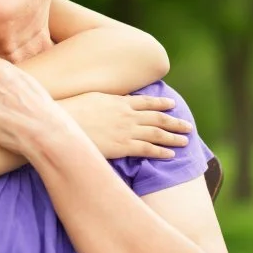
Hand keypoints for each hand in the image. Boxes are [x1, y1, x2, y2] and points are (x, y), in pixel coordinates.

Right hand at [59, 92, 191, 158]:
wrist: (64, 123)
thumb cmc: (73, 109)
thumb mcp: (93, 97)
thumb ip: (108, 100)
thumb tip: (114, 101)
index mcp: (120, 101)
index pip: (146, 102)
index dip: (161, 103)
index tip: (172, 104)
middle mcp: (128, 115)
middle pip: (157, 118)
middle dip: (174, 121)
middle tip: (188, 125)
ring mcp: (127, 131)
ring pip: (157, 134)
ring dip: (173, 137)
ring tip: (185, 140)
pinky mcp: (123, 146)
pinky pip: (148, 149)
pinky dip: (161, 151)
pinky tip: (171, 154)